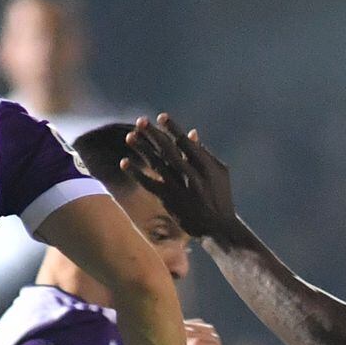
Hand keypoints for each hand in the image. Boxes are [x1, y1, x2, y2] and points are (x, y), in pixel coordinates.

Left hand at [123, 115, 239, 241]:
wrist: (218, 228)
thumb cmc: (220, 197)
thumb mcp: (219, 173)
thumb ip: (205, 153)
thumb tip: (191, 133)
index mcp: (205, 166)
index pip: (185, 143)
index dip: (172, 128)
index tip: (161, 116)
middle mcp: (191, 176)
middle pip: (168, 150)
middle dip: (154, 134)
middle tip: (141, 121)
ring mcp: (179, 188)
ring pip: (157, 164)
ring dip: (142, 149)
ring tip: (130, 136)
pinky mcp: (168, 200)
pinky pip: (149, 184)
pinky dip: (136, 173)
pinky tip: (124, 162)